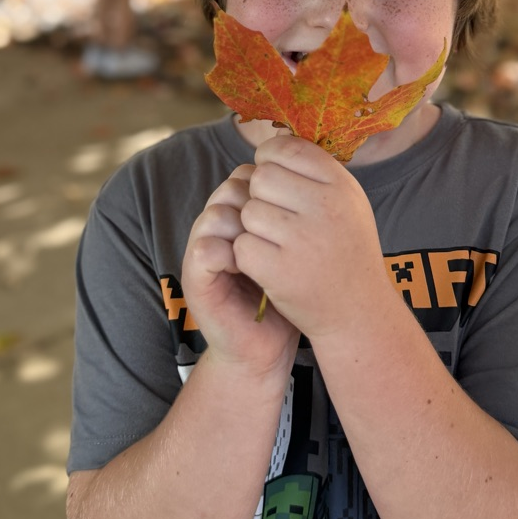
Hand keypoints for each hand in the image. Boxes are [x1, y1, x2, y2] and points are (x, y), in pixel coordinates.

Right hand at [182, 165, 298, 379]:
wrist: (267, 345)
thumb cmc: (290, 294)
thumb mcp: (299, 248)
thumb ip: (300, 213)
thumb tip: (322, 179)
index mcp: (242, 210)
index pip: (251, 173)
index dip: (274, 188)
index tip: (299, 215)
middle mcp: (218, 222)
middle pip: (233, 187)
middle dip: (261, 206)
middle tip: (285, 236)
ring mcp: (202, 246)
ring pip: (218, 212)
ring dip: (246, 230)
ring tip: (270, 254)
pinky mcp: (195, 275)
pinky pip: (207, 247)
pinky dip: (231, 255)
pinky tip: (253, 270)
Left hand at [234, 134, 390, 339]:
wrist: (358, 311)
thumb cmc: (346, 248)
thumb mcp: (348, 201)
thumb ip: (317, 171)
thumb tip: (276, 138)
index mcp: (341, 185)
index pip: (287, 147)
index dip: (270, 158)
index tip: (272, 176)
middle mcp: (325, 208)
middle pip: (262, 177)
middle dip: (259, 193)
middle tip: (272, 213)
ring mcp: (303, 241)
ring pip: (248, 211)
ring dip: (252, 226)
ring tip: (273, 241)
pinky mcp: (280, 272)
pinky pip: (242, 245)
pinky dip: (247, 255)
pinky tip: (267, 263)